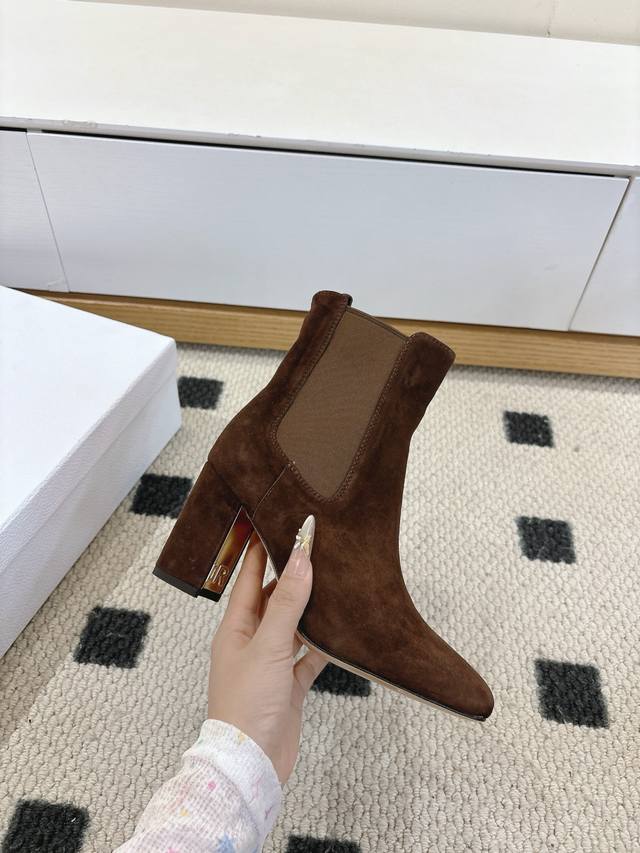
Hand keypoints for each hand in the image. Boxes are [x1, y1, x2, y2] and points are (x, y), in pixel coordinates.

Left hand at [208, 515, 326, 783]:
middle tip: (315, 548)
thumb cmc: (247, 704)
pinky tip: (341, 633)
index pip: (250, 578)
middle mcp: (251, 642)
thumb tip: (301, 559)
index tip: (277, 523)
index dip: (262, 551)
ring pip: (293, 626)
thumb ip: (288, 603)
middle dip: (292, 576)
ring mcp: (270, 665)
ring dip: (310, 608)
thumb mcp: (268, 646)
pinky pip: (307, 657)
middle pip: (274, 600)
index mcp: (236, 628)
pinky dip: (323, 645)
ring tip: (333, 581)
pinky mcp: (288, 686)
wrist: (252, 765)